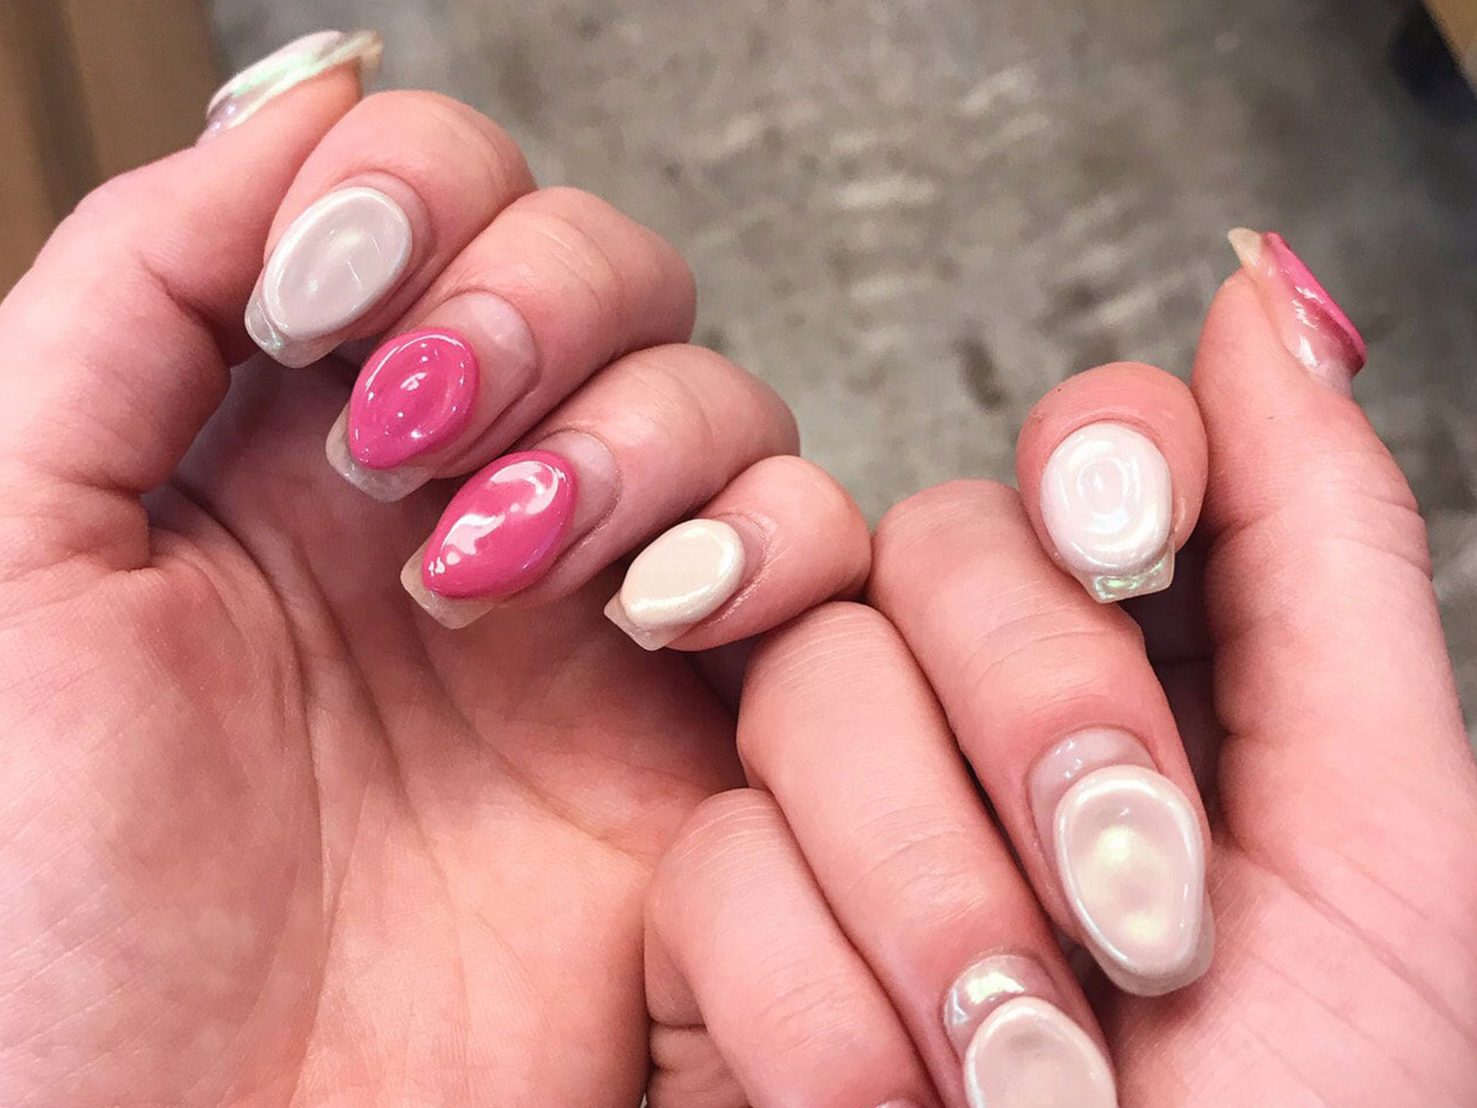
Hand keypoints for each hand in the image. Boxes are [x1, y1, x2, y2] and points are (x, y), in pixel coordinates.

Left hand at [0, 39, 868, 1106]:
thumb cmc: (47, 908)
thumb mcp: (13, 554)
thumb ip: (130, 293)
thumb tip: (297, 103)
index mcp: (296, 438)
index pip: (436, 197)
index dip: (420, 196)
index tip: (332, 296)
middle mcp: (465, 498)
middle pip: (603, 272)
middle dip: (535, 309)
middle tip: (421, 435)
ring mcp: (592, 609)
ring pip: (721, 400)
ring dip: (640, 437)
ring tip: (506, 562)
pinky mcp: (698, 727)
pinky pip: (815, 562)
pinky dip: (766, 545)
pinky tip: (655, 617)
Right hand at [645, 236, 1476, 1106]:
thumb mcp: (1384, 843)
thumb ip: (1319, 550)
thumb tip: (1260, 285)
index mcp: (1169, 681)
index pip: (1086, 454)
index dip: (1098, 460)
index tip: (1128, 540)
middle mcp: (992, 724)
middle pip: (933, 552)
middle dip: (1035, 726)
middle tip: (1132, 917)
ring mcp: (846, 814)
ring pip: (807, 692)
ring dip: (930, 898)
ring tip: (1017, 1074)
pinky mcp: (724, 923)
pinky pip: (715, 860)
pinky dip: (817, 1006)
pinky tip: (883, 1106)